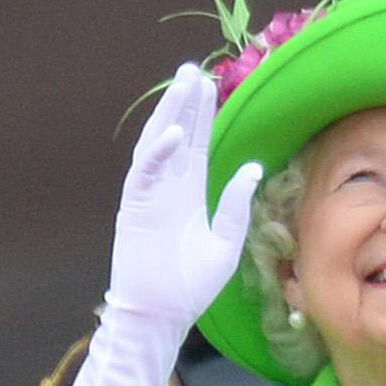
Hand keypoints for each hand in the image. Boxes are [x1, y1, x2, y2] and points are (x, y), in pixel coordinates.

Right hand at [103, 63, 259, 330]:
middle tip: (192, 69)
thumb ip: (235, 207)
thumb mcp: (225, 246)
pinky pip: (144, 173)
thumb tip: (252, 168)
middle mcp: (168, 189)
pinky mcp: (133, 208)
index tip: (208, 86)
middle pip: (177, 136)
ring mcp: (149, 196)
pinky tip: (175, 133)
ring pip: (158, 145)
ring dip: (169, 115)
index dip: (202, 115)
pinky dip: (158, 152)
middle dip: (184, 103)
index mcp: (189, 195)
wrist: (160, 315)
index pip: (198, 146)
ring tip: (181, 85)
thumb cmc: (190, 287)